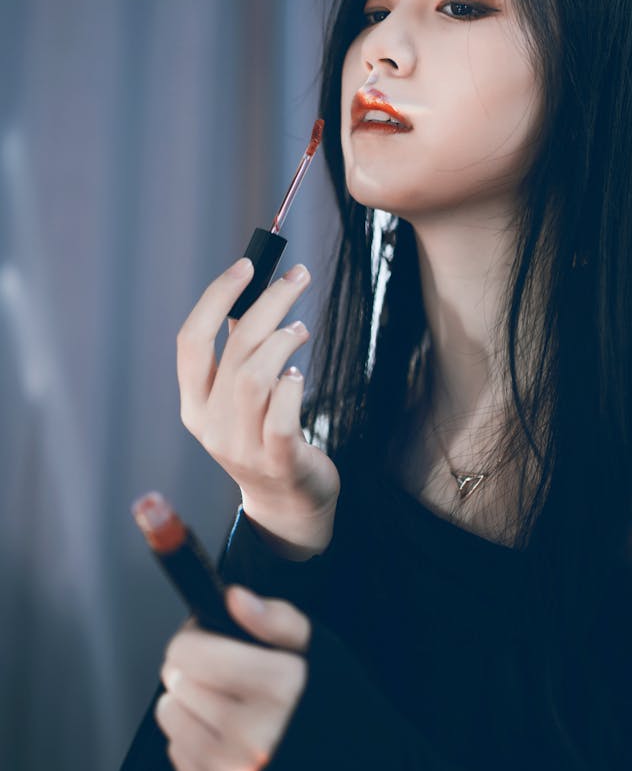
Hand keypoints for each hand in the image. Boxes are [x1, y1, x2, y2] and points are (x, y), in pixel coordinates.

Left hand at [155, 585, 310, 770]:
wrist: (335, 765)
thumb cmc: (317, 700)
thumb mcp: (313, 648)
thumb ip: (276, 618)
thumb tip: (235, 597)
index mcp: (280, 688)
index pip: (190, 651)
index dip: (197, 635)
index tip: (211, 635)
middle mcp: (254, 733)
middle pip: (176, 676)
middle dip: (193, 666)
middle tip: (221, 669)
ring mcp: (230, 766)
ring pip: (168, 710)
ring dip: (188, 699)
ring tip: (222, 698)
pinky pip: (173, 747)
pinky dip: (191, 734)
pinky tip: (220, 730)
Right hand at [176, 258, 339, 556]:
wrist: (288, 505)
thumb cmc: (267, 437)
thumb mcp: (241, 398)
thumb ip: (240, 352)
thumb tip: (251, 294)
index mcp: (194, 404)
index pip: (191, 340)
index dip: (217, 297)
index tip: (247, 265)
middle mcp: (210, 425)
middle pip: (234, 350)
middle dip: (268, 303)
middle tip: (298, 276)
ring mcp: (242, 447)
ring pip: (255, 378)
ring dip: (283, 342)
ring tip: (301, 330)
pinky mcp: (278, 462)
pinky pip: (283, 416)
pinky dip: (293, 386)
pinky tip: (300, 375)